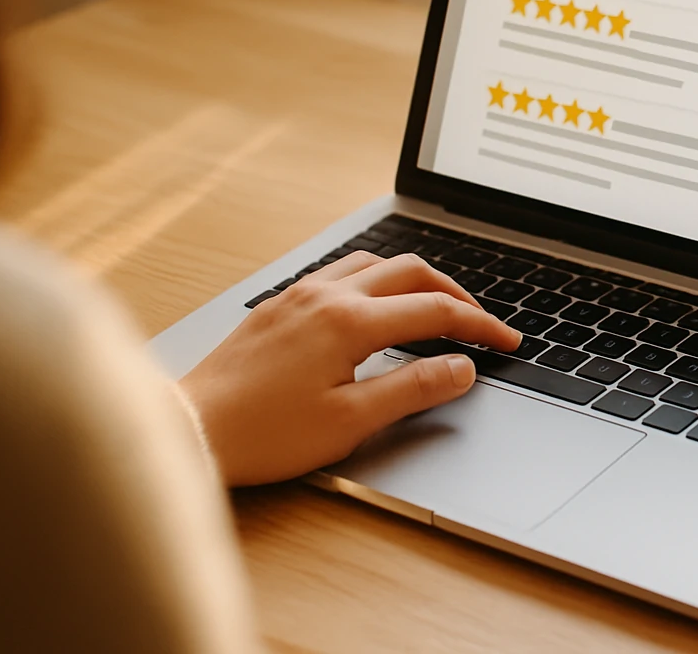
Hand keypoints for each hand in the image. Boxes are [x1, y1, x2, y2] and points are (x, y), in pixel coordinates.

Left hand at [179, 251, 520, 486]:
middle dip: (455, 292)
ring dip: (413, 278)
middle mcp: (325, 296)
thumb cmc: (263, 434)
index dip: (480, 326)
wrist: (190, 428)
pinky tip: (374, 305)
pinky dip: (375, 280)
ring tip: (433, 306)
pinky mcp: (278, 305)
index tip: (507, 342)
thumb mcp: (350, 423)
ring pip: (373, 263)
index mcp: (349, 322)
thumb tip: (461, 368)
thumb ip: (412, 390)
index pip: (435, 311)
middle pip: (410, 271)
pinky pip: (340, 272)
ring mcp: (298, 295)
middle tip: (479, 322)